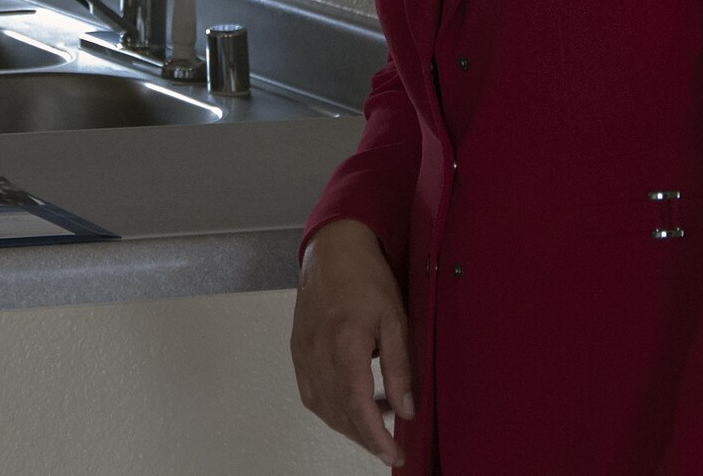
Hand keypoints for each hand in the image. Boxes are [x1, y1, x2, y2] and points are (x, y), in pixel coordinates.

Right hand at [291, 219, 415, 467]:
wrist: (333, 250)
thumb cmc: (367, 278)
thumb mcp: (396, 320)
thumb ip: (400, 367)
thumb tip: (405, 409)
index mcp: (345, 343)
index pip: (357, 404)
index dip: (374, 436)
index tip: (392, 453)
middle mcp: (318, 351)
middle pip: (338, 412)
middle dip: (364, 437)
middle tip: (389, 448)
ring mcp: (303, 351)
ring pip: (321, 406)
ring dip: (347, 426)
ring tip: (374, 427)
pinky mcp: (297, 348)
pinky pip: (309, 391)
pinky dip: (327, 408)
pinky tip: (346, 409)